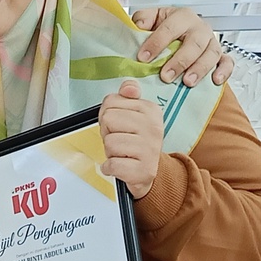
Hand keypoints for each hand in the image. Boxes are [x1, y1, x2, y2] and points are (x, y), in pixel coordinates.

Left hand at [99, 80, 164, 200]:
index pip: (110, 102)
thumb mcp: (134, 115)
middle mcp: (153, 127)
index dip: (108, 116)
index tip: (119, 125)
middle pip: (107, 120)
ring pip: (109, 142)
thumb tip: (128, 88)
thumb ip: (127, 97)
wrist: (150, 173)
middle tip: (120, 141)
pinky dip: (109, 168)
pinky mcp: (144, 169)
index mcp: (150, 110)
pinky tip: (120, 166)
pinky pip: (112, 164)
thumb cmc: (136, 143)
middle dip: (108, 133)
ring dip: (110, 152)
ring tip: (123, 154)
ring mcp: (150, 148)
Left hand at [131, 4, 234, 87]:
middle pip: (194, 43)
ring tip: (187, 82)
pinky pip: (227, 62)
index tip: (144, 58)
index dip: (157, 43)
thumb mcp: (152, 19)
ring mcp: (211, 42)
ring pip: (211, 54)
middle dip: (180, 61)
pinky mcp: (220, 56)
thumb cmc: (166, 28)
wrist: (179, 35)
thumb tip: (139, 26)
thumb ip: (143, 20)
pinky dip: (224, 71)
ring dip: (199, 69)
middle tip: (165, 76)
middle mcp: (199, 28)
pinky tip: (215, 80)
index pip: (170, 28)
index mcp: (182, 17)